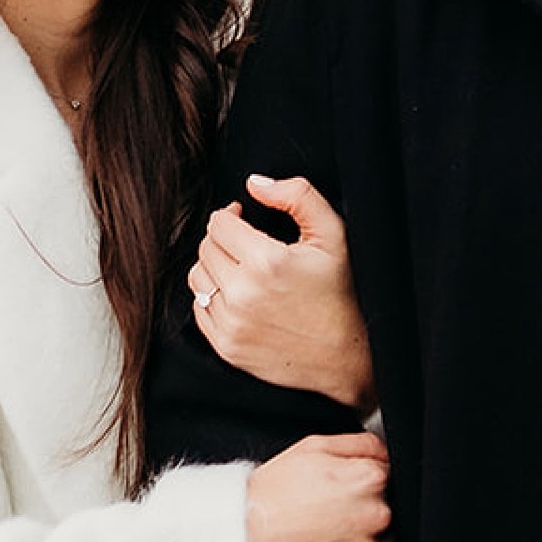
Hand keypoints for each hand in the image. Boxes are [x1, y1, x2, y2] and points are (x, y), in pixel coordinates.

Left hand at [189, 173, 375, 412]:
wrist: (344, 357)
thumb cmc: (340, 294)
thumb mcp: (333, 235)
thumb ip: (297, 196)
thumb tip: (254, 184)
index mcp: (266, 262)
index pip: (219, 223)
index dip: (230, 214)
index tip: (242, 218)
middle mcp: (243, 294)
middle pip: (206, 247)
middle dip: (223, 239)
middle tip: (245, 244)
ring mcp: (232, 324)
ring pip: (198, 277)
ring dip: (214, 267)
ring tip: (241, 269)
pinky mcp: (226, 347)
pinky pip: (199, 309)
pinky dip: (212, 298)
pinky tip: (239, 296)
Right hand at [246, 432, 393, 541]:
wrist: (242, 540)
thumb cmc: (271, 493)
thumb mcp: (311, 447)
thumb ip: (359, 444)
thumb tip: (385, 452)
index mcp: (368, 478)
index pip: (392, 472)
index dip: (369, 477)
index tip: (350, 484)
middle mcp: (376, 514)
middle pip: (393, 505)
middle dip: (371, 504)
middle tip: (337, 507)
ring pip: (392, 537)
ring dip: (373, 533)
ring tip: (336, 530)